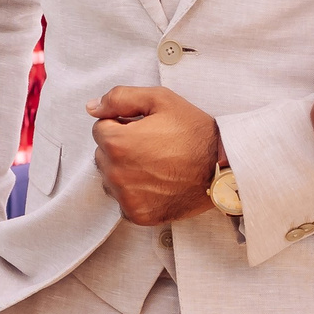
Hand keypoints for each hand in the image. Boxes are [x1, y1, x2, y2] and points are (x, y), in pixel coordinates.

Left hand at [89, 87, 221, 225]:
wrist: (222, 168)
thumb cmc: (194, 132)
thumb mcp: (160, 100)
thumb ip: (120, 98)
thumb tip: (91, 108)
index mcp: (117, 142)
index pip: (100, 128)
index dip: (122, 124)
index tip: (144, 129)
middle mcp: (116, 173)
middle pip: (102, 154)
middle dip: (120, 147)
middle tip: (152, 145)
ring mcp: (126, 197)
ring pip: (110, 178)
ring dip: (124, 170)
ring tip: (155, 164)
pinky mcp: (137, 214)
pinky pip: (122, 200)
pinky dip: (134, 192)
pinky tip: (156, 183)